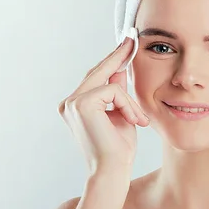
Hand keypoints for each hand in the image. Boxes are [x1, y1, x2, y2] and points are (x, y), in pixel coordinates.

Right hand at [57, 37, 148, 173]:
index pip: (96, 76)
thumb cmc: (118, 149)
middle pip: (98, 71)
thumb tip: (120, 67)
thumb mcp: (122, 113)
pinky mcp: (82, 104)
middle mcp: (69, 103)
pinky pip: (113, 91)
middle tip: (132, 37)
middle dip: (118, 56)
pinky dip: (127, 105)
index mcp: (77, 106)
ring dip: (128, 102)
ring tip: (138, 120)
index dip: (112, 59)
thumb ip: (118, 92)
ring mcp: (72, 103)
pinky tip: (134, 121)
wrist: (113, 171)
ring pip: (109, 83)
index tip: (126, 42)